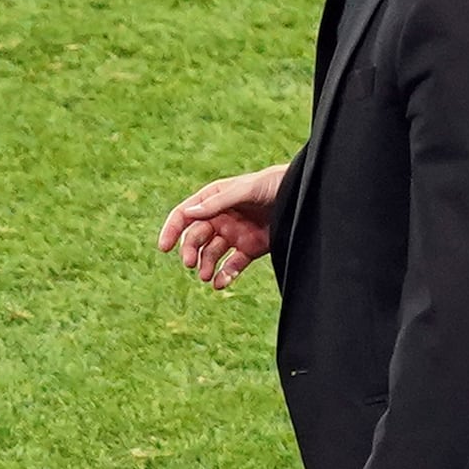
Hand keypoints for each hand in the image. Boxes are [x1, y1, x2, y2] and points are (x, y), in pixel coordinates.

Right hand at [159, 164, 284, 289]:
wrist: (303, 196)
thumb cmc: (274, 184)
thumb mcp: (246, 189)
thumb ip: (218, 202)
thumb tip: (188, 213)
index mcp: (214, 199)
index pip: (185, 214)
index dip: (172, 229)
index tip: (164, 246)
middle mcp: (221, 217)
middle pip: (196, 237)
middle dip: (190, 251)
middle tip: (190, 264)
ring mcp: (235, 234)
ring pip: (212, 254)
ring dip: (206, 266)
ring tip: (206, 277)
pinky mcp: (250, 249)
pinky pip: (233, 265)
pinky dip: (225, 276)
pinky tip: (220, 284)